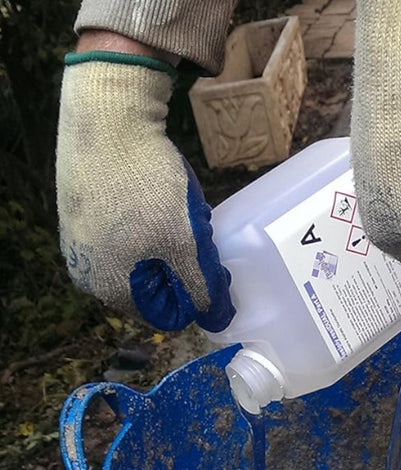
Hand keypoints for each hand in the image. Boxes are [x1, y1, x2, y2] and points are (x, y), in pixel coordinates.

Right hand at [56, 33, 234, 331]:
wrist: (108, 117)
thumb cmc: (149, 190)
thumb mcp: (186, 245)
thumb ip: (204, 289)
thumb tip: (218, 320)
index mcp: (109, 290)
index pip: (167, 316)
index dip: (198, 296)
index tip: (214, 268)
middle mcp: (88, 273)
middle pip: (155, 287)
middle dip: (184, 267)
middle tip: (202, 238)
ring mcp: (82, 241)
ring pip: (144, 258)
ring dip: (172, 244)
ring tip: (184, 215)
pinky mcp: (84, 212)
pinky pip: (128, 233)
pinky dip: (152, 224)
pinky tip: (162, 202)